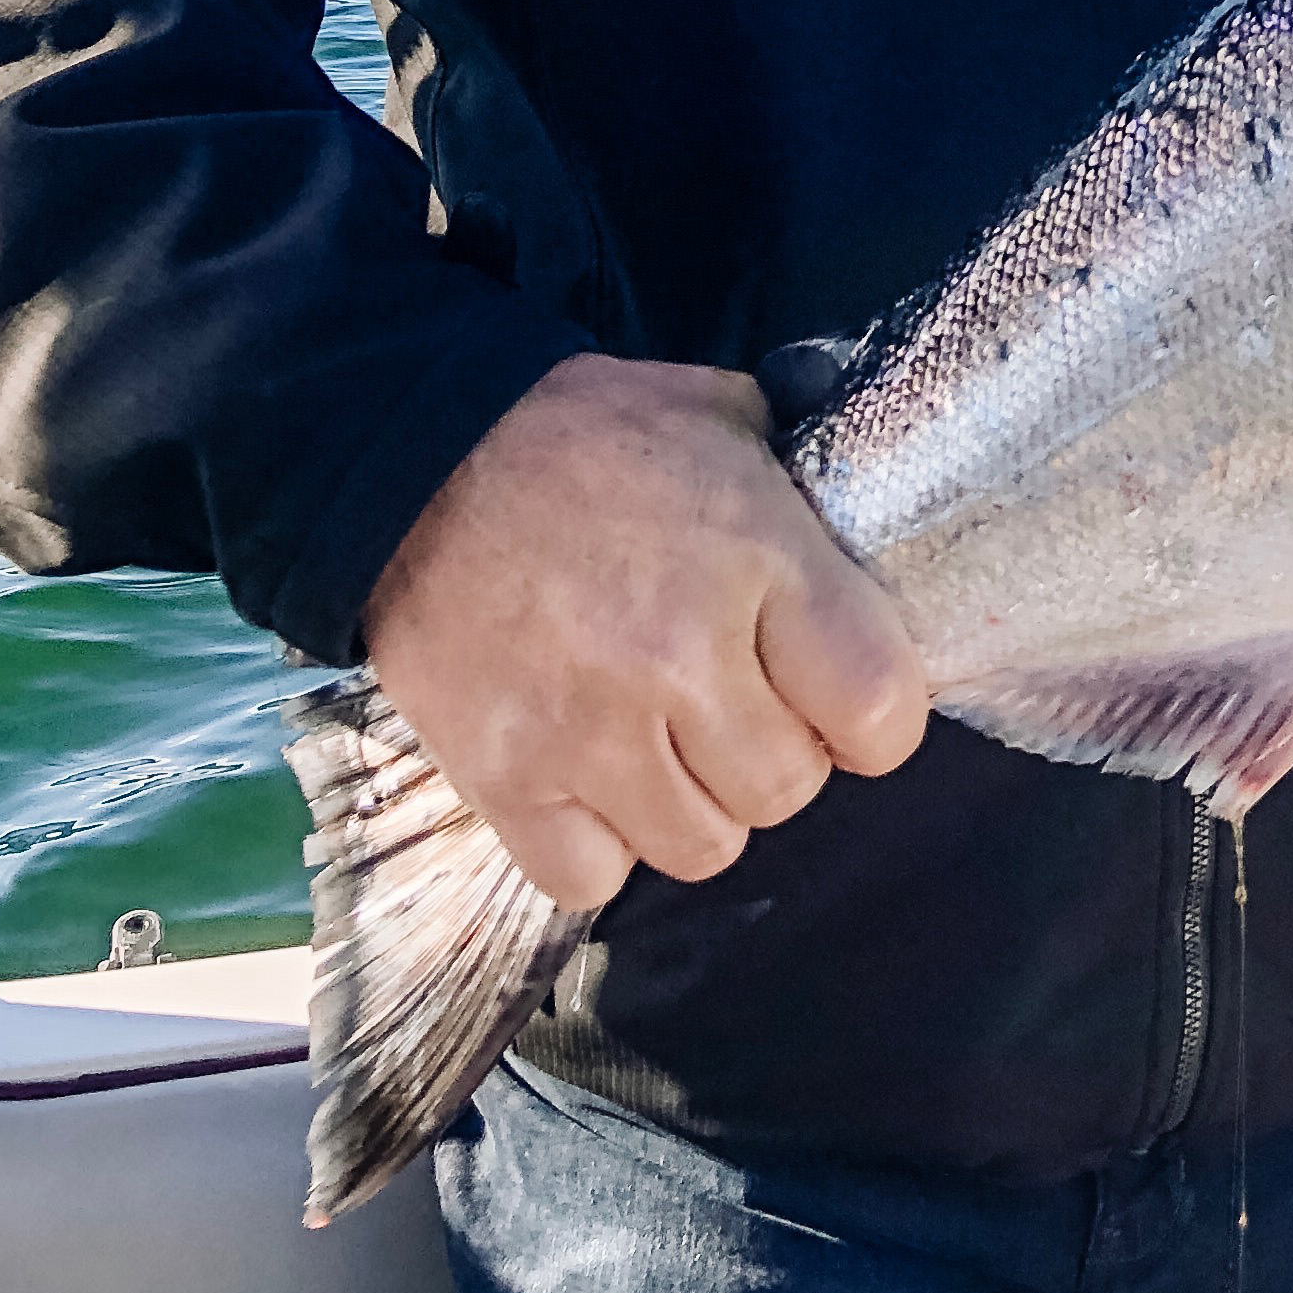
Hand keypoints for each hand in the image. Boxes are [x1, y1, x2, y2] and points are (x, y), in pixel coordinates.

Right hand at [363, 354, 929, 909]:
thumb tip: (862, 526)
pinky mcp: (507, 782)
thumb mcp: (721, 414)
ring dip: (696, 805)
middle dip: (779, 754)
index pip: (880, 708)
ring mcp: (590, 732)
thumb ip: (802, 479)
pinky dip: (600, 844)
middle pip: (790, 789)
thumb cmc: (581, 432)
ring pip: (703, 848)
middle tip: (737, 706)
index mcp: (758, 559)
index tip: (845, 700)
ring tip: (665, 740)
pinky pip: (593, 879)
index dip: (876, 719)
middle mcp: (681, 658)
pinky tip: (593, 777)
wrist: (413, 456)